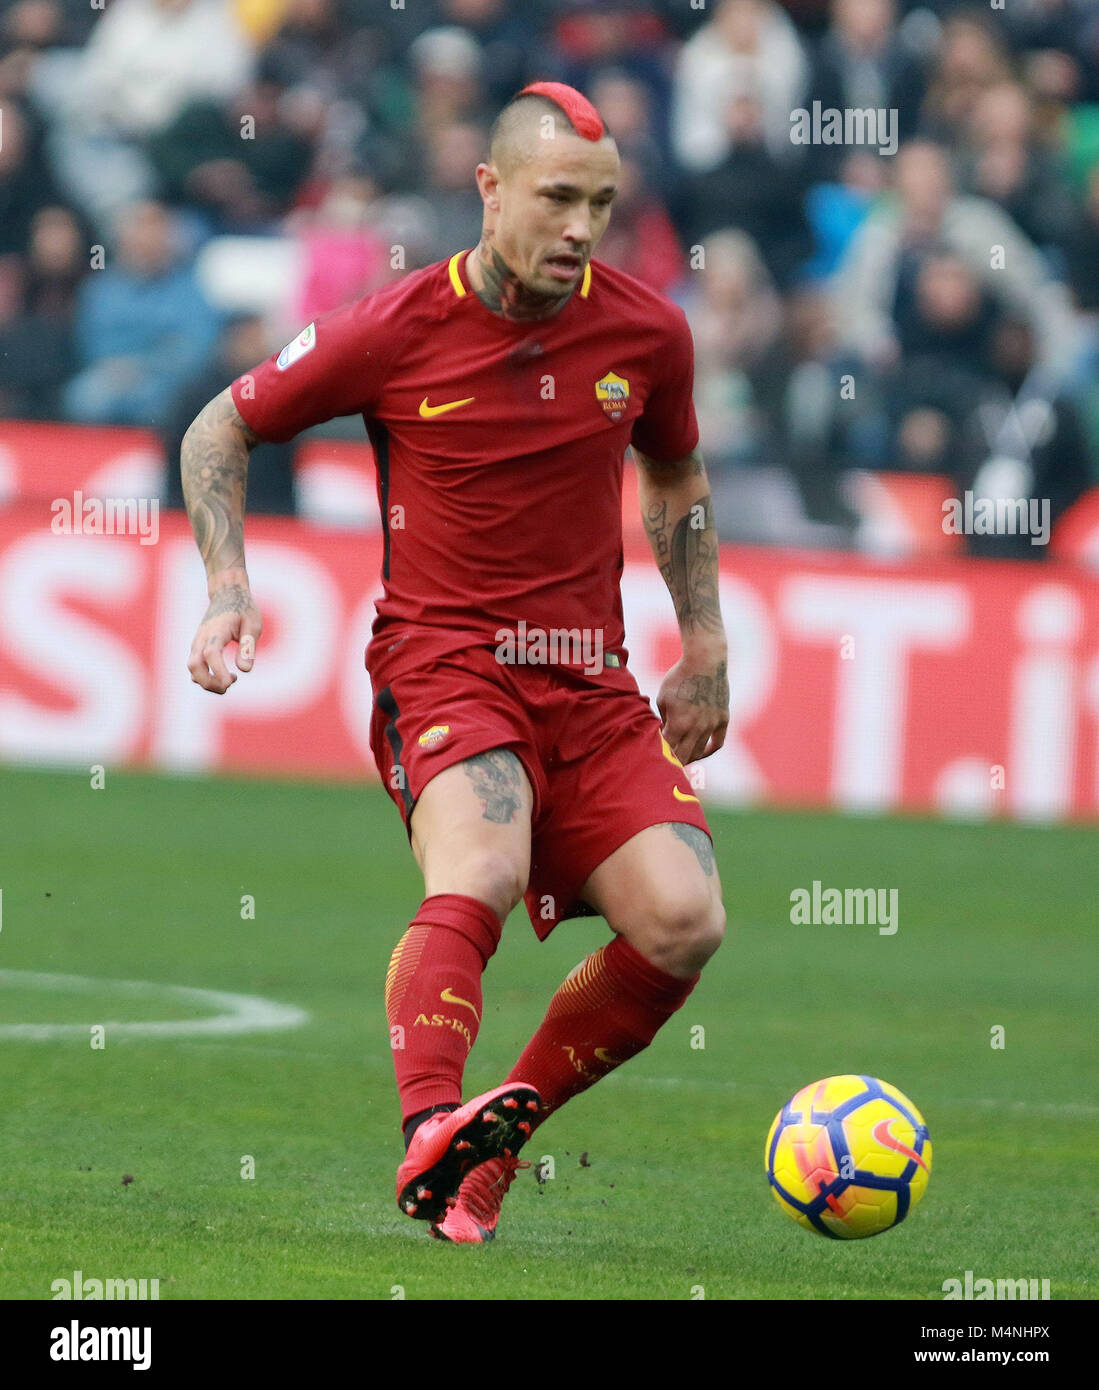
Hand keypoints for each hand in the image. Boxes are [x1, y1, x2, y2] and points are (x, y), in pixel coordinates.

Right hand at [187, 576, 261, 693]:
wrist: (227, 594)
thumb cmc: (243, 609)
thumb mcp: (253, 624)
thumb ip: (248, 646)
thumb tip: (245, 670)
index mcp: (217, 630)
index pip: (211, 654)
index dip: (218, 671)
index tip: (231, 682)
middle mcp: (202, 638)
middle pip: (195, 666)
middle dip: (209, 683)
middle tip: (230, 685)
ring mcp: (197, 643)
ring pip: (192, 669)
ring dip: (208, 682)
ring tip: (231, 680)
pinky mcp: (197, 648)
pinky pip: (195, 667)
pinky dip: (206, 677)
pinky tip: (223, 676)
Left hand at [657, 645, 728, 764]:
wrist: (705, 662)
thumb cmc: (679, 678)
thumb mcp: (663, 698)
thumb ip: (662, 720)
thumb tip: (663, 735)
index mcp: (679, 724)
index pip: (668, 750)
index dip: (660, 754)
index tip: (655, 755)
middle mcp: (697, 728)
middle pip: (684, 756)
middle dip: (673, 762)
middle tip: (666, 765)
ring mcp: (712, 725)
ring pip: (700, 752)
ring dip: (689, 757)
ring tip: (681, 759)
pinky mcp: (723, 719)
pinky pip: (718, 743)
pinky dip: (709, 750)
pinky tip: (701, 751)